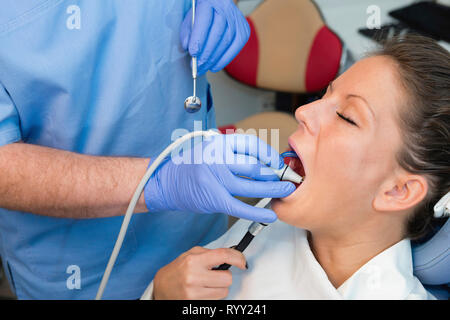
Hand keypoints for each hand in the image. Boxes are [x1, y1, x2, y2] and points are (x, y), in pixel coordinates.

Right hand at [144, 134, 294, 222]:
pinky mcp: (214, 198)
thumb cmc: (192, 165)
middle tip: (287, 179)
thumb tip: (264, 161)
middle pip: (255, 165)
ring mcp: (216, 178)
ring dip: (272, 189)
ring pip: (251, 184)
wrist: (167, 182)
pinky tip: (271, 215)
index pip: (252, 145)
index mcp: (219, 142)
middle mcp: (218, 158)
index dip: (270, 155)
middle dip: (275, 174)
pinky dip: (258, 212)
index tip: (279, 164)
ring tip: (286, 191)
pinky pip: (241, 206)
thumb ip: (233, 152)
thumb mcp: (211, 148)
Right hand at [153, 246, 245, 299]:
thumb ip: (210, 253)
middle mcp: (194, 277)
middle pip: (227, 279)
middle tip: (215, 275)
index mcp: (194, 261)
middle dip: (224, 277)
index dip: (237, 258)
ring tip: (207, 284)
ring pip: (224, 292)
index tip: (242, 262)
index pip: (222, 256)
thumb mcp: (190, 254)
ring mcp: (193, 293)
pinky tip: (202, 292)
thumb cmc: (178, 269)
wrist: (162, 287)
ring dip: (219, 288)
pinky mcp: (194, 304)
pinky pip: (215, 301)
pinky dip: (212, 296)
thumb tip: (231, 255)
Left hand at [180, 0, 249, 74]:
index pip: (205, 20)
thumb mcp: (190, 17)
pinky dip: (225, 60)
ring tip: (203, 68)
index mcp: (210, 1)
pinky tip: (215, 66)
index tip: (193, 53)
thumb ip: (187, 31)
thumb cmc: (202, 13)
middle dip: (206, 54)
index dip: (199, 38)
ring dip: (214, 59)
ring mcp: (237, 19)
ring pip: (227, 42)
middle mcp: (226, 8)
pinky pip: (235, 48)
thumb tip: (186, 46)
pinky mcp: (244, 30)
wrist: (219, 7)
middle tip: (196, 67)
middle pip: (217, 34)